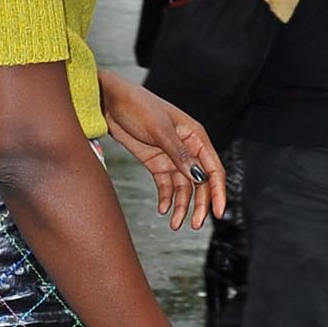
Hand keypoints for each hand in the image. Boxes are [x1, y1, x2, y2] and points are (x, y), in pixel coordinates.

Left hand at [98, 72, 224, 227]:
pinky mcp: (156, 163)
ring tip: (174, 224)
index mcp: (196, 137)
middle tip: (194, 225)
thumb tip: (199, 177)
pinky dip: (166, 198)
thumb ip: (179, 154)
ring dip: (181, 206)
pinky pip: (166, 185)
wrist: (109, 101)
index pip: (213, 169)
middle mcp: (188, 149)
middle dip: (199, 204)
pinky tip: (162, 209)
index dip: (218, 191)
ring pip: (183, 187)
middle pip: (200, 183)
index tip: (218, 212)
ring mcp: (172, 157)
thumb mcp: (159, 129)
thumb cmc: (137, 106)